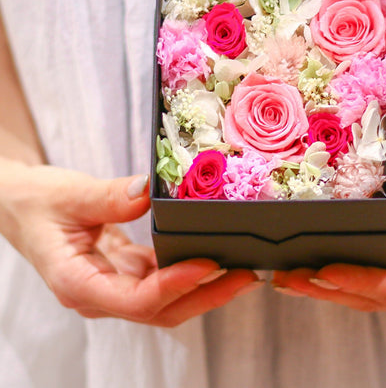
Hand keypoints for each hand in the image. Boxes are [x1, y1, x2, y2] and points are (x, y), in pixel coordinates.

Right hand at [0, 159, 260, 325]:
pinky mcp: (124, 270)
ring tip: (242, 268)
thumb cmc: (35, 202)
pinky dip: (188, 271)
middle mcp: (99, 293)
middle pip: (161, 309)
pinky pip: (162, 278)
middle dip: (206, 295)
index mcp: (78, 283)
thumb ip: (107, 196)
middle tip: (247, 275)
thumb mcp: (68, 194)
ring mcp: (113, 284)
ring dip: (205, 287)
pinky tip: (213, 256)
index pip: (136, 299)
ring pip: (166, 300)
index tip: (209, 263)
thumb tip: (149, 192)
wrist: (20, 204)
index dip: (175, 285)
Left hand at [272, 161, 385, 311]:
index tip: (326, 271)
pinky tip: (305, 263)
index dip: (362, 281)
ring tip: (284, 275)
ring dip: (324, 285)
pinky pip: (364, 274)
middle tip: (287, 277)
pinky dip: (335, 271)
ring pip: (364, 291)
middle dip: (329, 289)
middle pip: (374, 297)